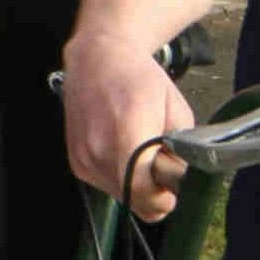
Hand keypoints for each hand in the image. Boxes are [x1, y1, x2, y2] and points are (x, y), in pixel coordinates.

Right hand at [62, 34, 197, 218]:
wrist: (98, 60)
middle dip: (154, 192)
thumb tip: (182, 181)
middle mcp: (99, 148)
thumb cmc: (141, 80)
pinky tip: (124, 153)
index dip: (164, 197)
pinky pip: (106, 186)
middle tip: (163, 169)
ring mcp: (84, 158)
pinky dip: (121, 178)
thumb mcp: (177, 109)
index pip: (142, 189)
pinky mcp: (77, 163)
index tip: (174, 188)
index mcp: (127, 131)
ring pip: (121, 196)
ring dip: (137, 186)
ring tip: (143, 156)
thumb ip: (182, 149)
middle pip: (133, 199)